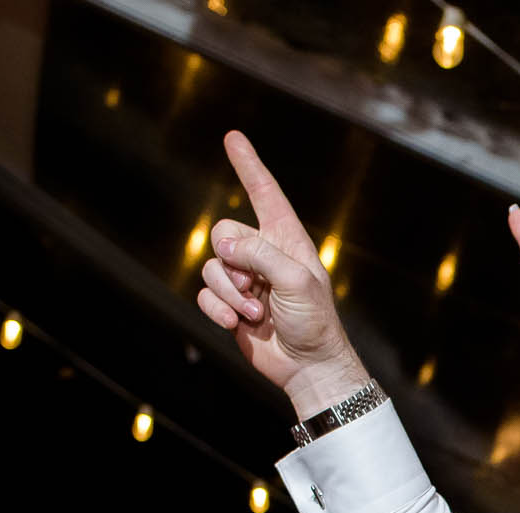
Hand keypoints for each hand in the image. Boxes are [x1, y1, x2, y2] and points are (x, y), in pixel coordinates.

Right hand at [196, 131, 370, 417]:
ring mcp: (245, 279)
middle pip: (224, 232)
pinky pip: (205, 295)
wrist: (308, 368)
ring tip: (256, 314)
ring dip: (230, 294)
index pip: (265, 193)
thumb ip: (260, 253)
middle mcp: (263, 254)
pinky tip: (238, 326)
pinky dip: (218, 310)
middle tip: (256, 290)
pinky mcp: (231, 305)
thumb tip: (222, 243)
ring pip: (212, 267)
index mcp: (286, 239)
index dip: (248, 165)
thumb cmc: (314, 322)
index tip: (233, 137)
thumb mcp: (296, 281)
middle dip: (233, 263)